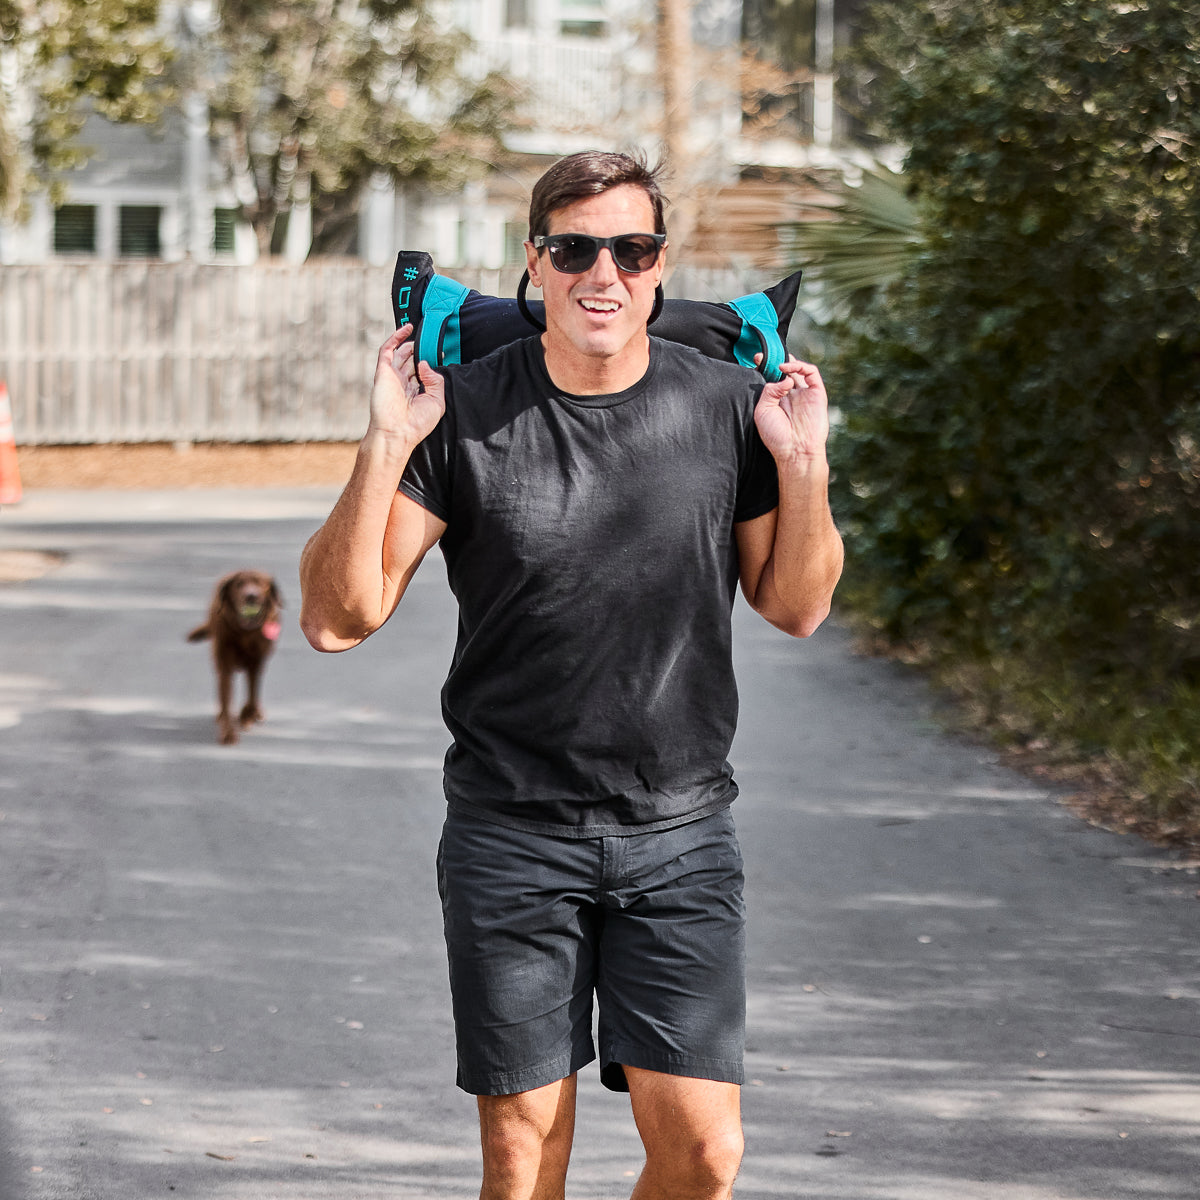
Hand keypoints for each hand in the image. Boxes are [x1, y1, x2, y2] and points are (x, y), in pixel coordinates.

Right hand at [368, 325, 445, 445]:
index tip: (440, 353)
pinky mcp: (383, 372)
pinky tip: (407, 329)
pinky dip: (395, 338)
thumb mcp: (436, 402)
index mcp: (414, 392)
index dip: (430, 361)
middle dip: (421, 350)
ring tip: (421, 333)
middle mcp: (402, 383)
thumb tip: (425, 363)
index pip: (422, 371)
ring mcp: (392, 377)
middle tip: (431, 341)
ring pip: (401, 353)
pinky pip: (387, 350)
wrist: (397, 433)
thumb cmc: (416, 424)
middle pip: (411, 360)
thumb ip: (435, 381)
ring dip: (410, 343)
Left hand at [753, 358, 830, 465]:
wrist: (795, 451)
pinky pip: (812, 373)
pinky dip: (800, 367)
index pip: (772, 377)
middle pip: (785, 370)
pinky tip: (787, 370)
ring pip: (798, 369)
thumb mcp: (763, 411)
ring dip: (788, 361)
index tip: (755, 358)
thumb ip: (769, 390)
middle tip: (763, 355)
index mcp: (777, 400)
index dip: (765, 366)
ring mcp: (804, 394)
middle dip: (774, 360)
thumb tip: (785, 377)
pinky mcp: (817, 394)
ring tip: (778, 365)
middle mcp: (791, 395)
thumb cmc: (776, 436)